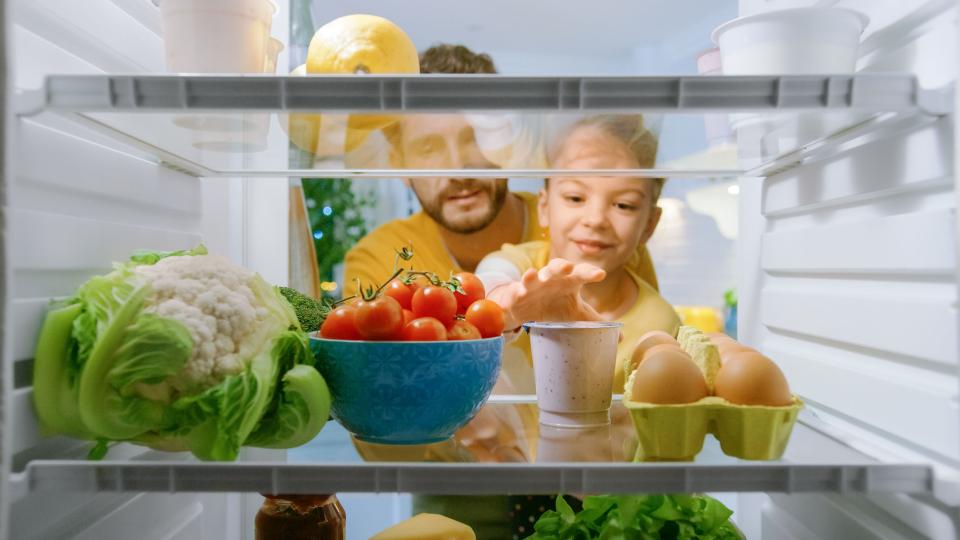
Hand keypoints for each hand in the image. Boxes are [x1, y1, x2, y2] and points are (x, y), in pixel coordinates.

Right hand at [488, 258, 605, 328]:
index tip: (601, 275)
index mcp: (568, 281)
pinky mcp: (517, 294)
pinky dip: (515, 291)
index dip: (590, 272)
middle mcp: (551, 279)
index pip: (581, 273)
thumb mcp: (577, 315)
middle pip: (556, 267)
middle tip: (567, 268)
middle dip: (560, 266)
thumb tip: (622, 337)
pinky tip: (517, 292)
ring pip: (532, 276)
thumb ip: (596, 322)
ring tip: (534, 275)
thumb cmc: (557, 308)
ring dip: (533, 275)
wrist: (529, 311)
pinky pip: (515, 292)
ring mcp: (533, 285)